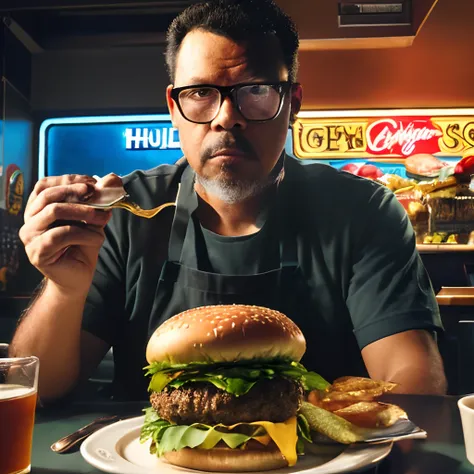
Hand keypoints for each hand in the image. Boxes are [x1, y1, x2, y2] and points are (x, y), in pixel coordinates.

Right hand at [19, 174, 112, 295]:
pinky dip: (84, 233)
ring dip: (83, 212)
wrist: (78, 278)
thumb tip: (110, 182)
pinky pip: (62, 234)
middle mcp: (29, 221)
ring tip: (102, 218)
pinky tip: (97, 239)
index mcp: (37, 209)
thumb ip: (95, 204)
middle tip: (96, 195)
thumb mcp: (90, 221)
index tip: (91, 182)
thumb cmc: (82, 247)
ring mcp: (30, 237)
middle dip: (75, 192)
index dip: (68, 180)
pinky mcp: (37, 251)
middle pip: (48, 195)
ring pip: (54, 211)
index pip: (45, 185)